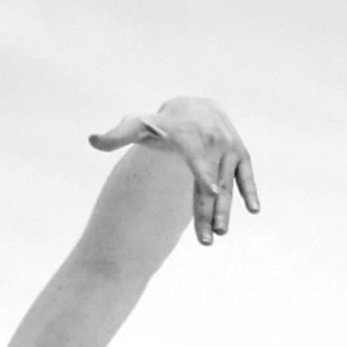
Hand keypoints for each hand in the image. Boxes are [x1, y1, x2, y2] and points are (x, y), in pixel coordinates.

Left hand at [89, 96, 259, 244]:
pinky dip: (251, 189)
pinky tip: (254, 210)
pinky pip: (246, 173)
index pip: (196, 157)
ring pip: (227, 183)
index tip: (210, 189)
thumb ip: (116, 136)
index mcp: (188, 135)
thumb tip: (92, 140)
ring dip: (225, 209)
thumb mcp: (137, 126)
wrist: (195, 107)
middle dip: (210, 209)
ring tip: (220, 234)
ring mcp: (228, 146)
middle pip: (211, 180)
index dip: (203, 173)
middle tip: (206, 239)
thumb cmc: (162, 123)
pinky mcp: (240, 153)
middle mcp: (212, 139)